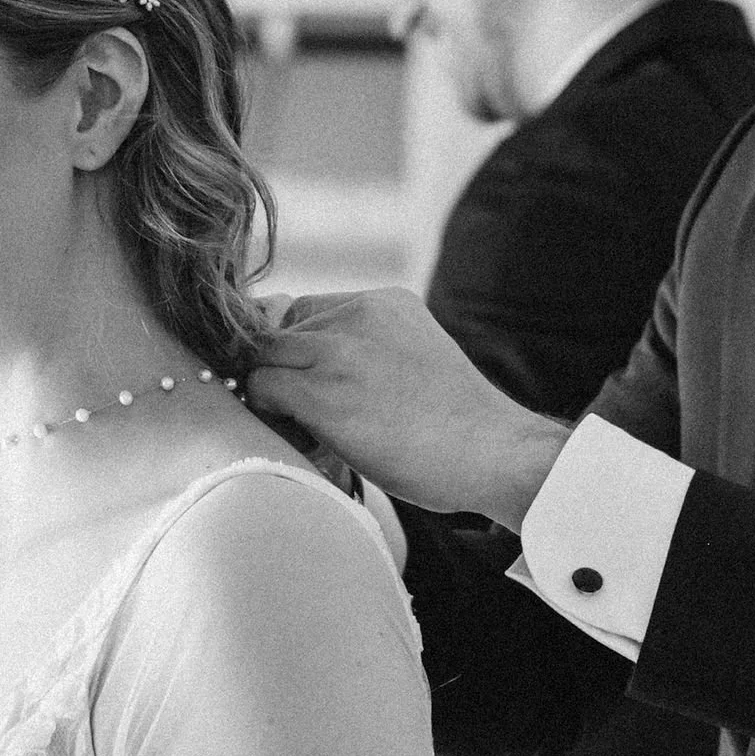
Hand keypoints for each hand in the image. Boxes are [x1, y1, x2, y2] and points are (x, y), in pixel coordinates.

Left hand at [249, 290, 568, 527]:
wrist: (494, 453)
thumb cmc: (458, 430)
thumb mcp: (415, 363)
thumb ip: (368, 354)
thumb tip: (309, 374)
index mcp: (384, 302)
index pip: (306, 312)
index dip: (299, 354)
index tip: (315, 391)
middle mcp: (358, 312)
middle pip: (278, 330)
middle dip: (283, 371)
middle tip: (307, 416)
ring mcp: (338, 348)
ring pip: (263, 357)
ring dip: (273, 394)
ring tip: (310, 430)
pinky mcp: (321, 388)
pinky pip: (260, 387)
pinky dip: (269, 415)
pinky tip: (307, 440)